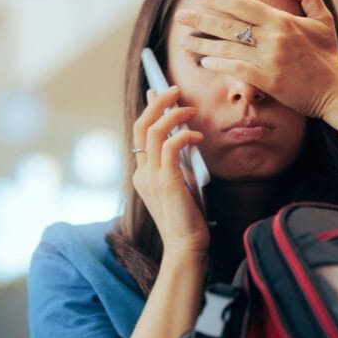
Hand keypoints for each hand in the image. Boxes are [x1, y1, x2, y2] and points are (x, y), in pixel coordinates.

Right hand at [131, 86, 208, 257]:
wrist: (185, 247)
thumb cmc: (187, 219)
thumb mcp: (180, 184)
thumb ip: (177, 163)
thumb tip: (185, 137)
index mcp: (142, 174)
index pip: (139, 133)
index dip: (149, 110)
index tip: (158, 92)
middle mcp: (142, 172)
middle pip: (141, 126)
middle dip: (157, 103)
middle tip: (175, 90)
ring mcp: (151, 177)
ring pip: (153, 131)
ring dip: (172, 114)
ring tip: (189, 109)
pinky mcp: (166, 182)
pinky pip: (171, 146)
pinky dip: (185, 135)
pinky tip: (198, 137)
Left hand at [174, 0, 337, 119]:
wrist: (337, 90)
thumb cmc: (328, 56)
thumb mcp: (323, 19)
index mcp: (282, 20)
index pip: (243, 5)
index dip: (219, 0)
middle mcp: (273, 37)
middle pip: (228, 25)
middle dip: (200, 19)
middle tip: (180, 16)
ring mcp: (269, 59)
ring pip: (228, 48)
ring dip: (202, 44)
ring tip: (183, 42)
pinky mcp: (267, 80)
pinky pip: (236, 69)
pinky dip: (219, 65)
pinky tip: (205, 62)